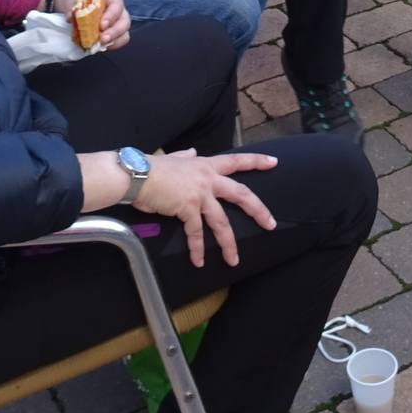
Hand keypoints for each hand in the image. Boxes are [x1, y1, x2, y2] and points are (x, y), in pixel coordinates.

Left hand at [52, 0, 130, 48]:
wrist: (73, 3)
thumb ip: (72, 6)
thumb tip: (71, 18)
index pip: (117, 5)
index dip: (111, 16)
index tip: (102, 25)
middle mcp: (118, 10)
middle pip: (125, 22)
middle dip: (114, 32)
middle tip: (102, 39)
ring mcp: (117, 23)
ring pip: (124, 34)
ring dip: (113, 41)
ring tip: (99, 45)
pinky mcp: (112, 34)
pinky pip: (116, 42)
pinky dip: (108, 46)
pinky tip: (97, 47)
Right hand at [131, 150, 278, 268]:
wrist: (136, 175)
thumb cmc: (151, 167)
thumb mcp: (172, 158)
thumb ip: (185, 156)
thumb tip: (192, 151)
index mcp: (205, 165)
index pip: (236, 161)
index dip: (256, 162)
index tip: (274, 163)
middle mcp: (207, 179)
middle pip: (241, 194)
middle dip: (258, 210)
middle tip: (271, 224)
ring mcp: (199, 194)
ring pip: (221, 221)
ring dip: (228, 243)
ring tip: (233, 259)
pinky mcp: (188, 208)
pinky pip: (196, 232)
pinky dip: (197, 248)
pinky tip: (199, 261)